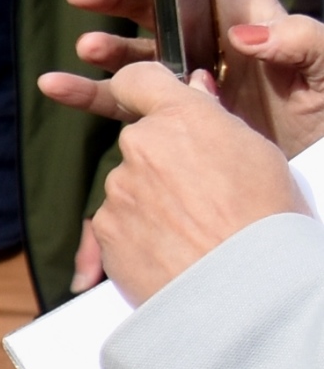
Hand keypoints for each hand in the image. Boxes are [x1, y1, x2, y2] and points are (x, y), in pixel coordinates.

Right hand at [47, 0, 323, 154]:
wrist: (312, 164)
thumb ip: (298, 39)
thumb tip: (241, 34)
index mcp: (246, 10)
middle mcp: (208, 35)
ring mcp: (184, 73)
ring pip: (130, 47)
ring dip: (103, 42)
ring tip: (89, 47)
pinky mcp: (167, 112)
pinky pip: (117, 98)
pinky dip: (83, 91)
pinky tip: (55, 85)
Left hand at [84, 60, 309, 302]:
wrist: (244, 289)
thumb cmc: (266, 219)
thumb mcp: (258, 153)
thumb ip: (214, 118)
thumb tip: (193, 90)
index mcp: (182, 117)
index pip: (139, 79)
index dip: (140, 87)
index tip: (143, 96)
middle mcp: (140, 145)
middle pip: (140, 142)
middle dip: (161, 160)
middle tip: (200, 192)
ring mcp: (118, 188)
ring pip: (129, 185)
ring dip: (151, 201)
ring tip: (193, 228)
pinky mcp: (103, 229)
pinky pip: (116, 224)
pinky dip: (137, 234)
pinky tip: (173, 248)